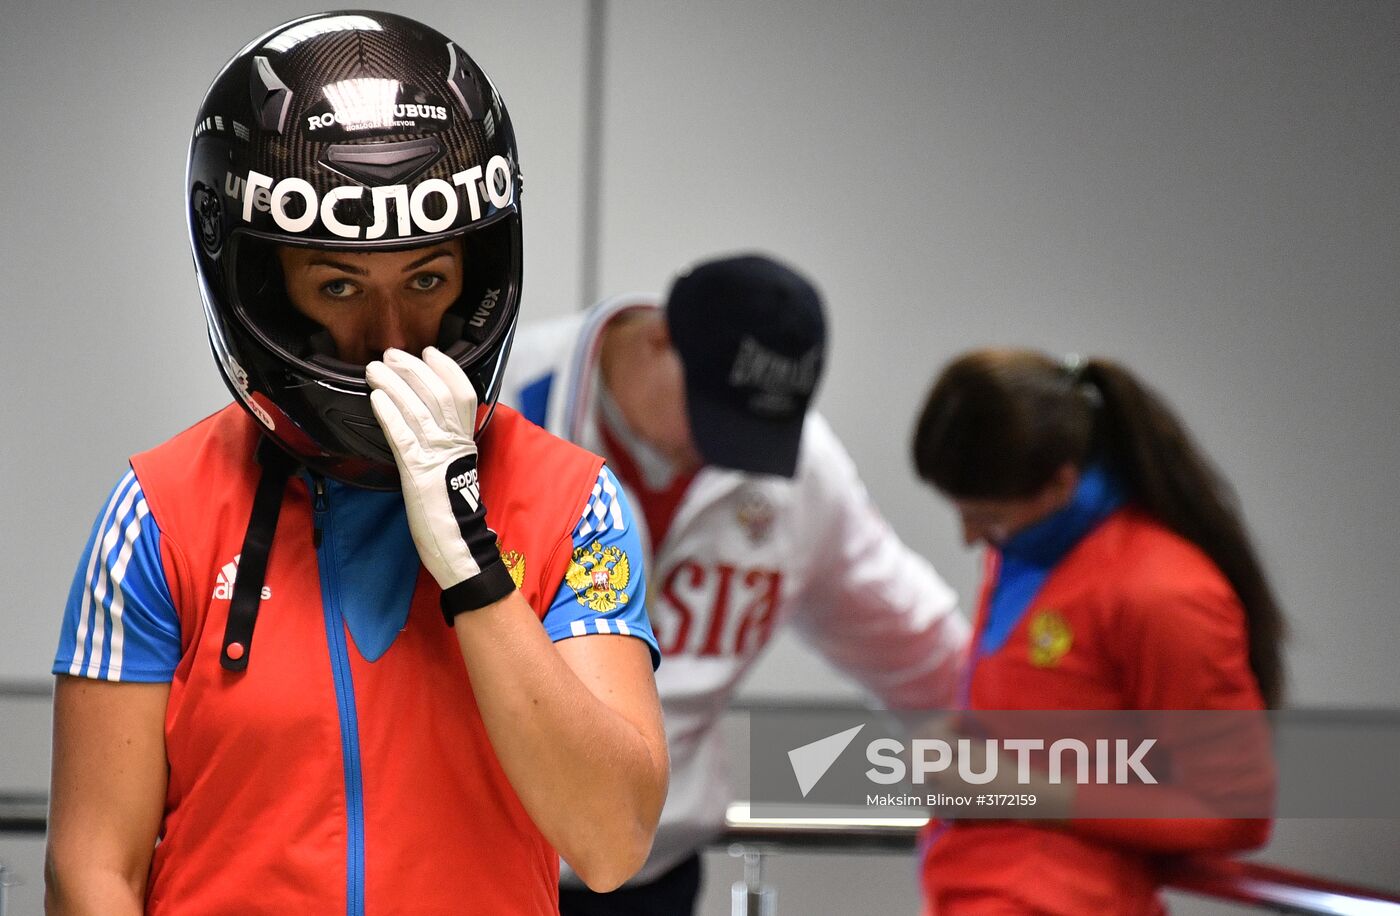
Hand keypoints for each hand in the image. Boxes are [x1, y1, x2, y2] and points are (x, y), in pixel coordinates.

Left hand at [366, 347, 515, 621]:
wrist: (458, 545)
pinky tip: (376, 399)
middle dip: (413, 369)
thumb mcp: (451, 468)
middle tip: (391, 354)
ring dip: (394, 384)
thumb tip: (424, 419)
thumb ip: (443, 442)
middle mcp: (454, 444)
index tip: (429, 350)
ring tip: (375, 369)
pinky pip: (403, 436)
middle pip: (438, 393)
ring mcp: (438, 457)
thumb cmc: (451, 511)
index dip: (446, 368)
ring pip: (418, 408)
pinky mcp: (419, 473)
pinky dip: (390, 414)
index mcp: (465, 441)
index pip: (463, 392)